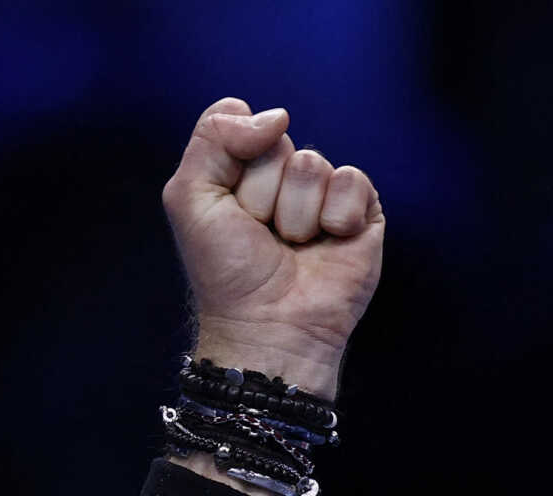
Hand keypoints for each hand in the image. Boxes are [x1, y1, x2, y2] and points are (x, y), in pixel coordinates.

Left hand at [162, 97, 384, 397]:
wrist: (268, 323)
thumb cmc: (226, 271)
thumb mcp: (190, 199)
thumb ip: (212, 140)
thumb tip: (277, 116)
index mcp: (236, 173)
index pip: (239, 123)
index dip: (232, 160)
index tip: (227, 204)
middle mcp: (279, 178)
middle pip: (275, 145)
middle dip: (261, 194)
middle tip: (259, 236)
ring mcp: (322, 192)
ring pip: (312, 164)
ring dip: (294, 214)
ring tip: (291, 247)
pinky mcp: (362, 208)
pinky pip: (351, 180)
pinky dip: (334, 217)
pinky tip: (327, 245)